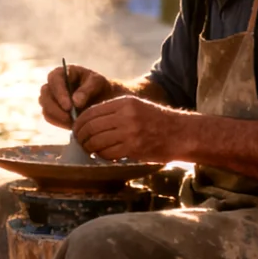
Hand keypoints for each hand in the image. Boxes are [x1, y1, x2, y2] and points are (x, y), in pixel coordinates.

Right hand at [39, 64, 110, 128]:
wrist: (102, 99)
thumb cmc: (99, 86)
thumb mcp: (97, 83)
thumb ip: (87, 90)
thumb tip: (75, 102)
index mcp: (62, 72)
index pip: (54, 79)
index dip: (59, 93)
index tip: (69, 106)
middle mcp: (53, 84)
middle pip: (45, 95)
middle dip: (55, 108)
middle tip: (70, 118)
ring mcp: (51, 98)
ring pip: (45, 108)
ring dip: (57, 117)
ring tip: (74, 123)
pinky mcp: (52, 110)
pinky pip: (49, 118)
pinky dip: (59, 123)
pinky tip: (72, 125)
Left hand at [73, 95, 191, 162]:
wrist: (181, 133)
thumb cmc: (156, 120)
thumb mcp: (136, 106)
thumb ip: (114, 111)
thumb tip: (89, 122)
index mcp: (124, 103)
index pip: (92, 112)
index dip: (80, 123)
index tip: (76, 129)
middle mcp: (126, 116)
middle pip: (91, 127)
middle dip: (81, 136)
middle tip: (79, 142)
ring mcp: (130, 132)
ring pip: (97, 141)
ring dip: (89, 148)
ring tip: (89, 150)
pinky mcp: (134, 148)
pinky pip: (109, 153)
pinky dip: (102, 156)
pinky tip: (103, 155)